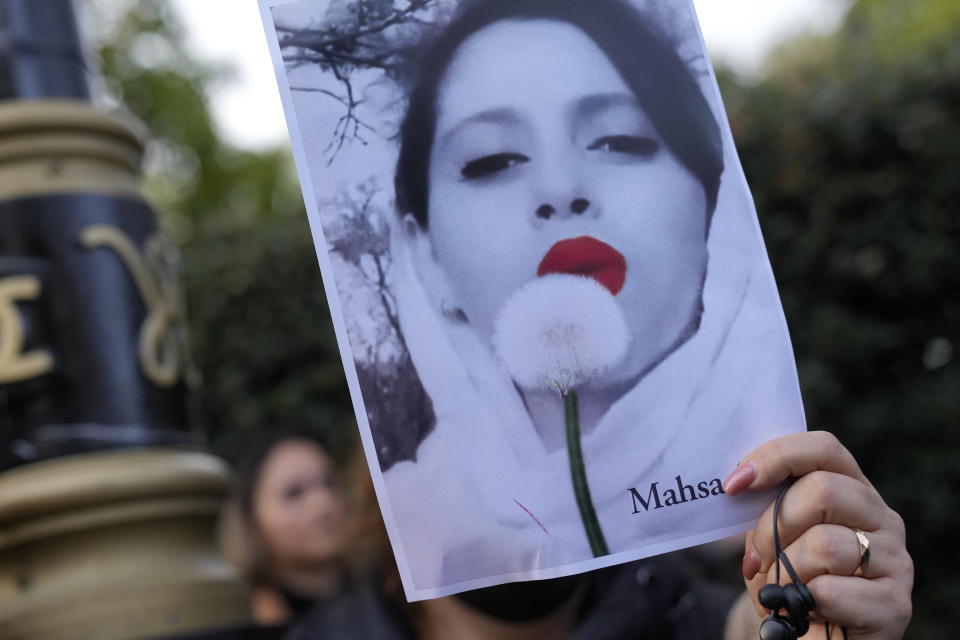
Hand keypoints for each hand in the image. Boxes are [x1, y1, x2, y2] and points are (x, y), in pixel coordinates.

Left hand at [723, 431, 912, 638]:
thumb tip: (739, 481)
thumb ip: (764, 504)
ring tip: (782, 589)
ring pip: (826, 544)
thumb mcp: (770, 535)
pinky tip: (807, 611)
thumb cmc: (786, 580)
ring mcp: (895, 560)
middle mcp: (881, 517)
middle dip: (773, 526)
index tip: (733, 484)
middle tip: (758, 558)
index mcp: (852, 489)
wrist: (801, 639)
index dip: (776, 457)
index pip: (823, 449)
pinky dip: (804, 602)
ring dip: (787, 571)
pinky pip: (832, 591)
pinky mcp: (895, 604)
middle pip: (823, 490)